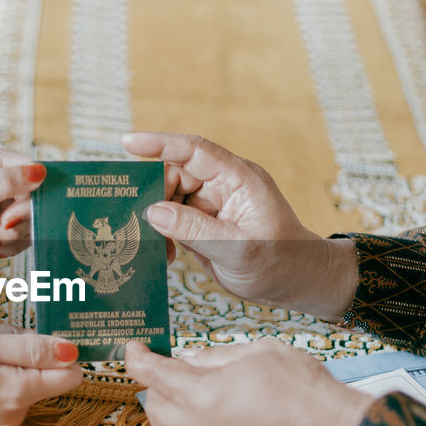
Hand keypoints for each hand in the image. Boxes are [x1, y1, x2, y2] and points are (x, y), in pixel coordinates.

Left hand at [0, 146, 43, 274]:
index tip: (9, 218)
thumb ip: (5, 183)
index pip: (32, 171)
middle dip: (17, 222)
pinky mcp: (1, 222)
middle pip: (34, 199)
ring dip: (11, 237)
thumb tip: (40, 171)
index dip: (30, 196)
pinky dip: (9, 246)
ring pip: (30, 220)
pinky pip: (23, 235)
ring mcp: (1, 201)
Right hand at [0, 323, 81, 424]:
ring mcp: (1, 414)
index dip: (60, 350)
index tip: (33, 335)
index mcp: (20, 393)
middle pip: (48, 374)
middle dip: (29, 349)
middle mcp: (16, 410)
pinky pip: (8, 384)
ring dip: (10, 356)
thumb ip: (31, 348)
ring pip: (27, 376)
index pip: (71, 376)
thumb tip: (72, 353)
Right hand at [121, 132, 358, 320]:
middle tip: (139, 222)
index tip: (127, 143)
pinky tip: (166, 256)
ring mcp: (213, 205)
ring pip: (170, 199)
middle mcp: (223, 185)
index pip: (193, 151)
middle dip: (154, 196)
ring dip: (157, 221)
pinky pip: (174, 221)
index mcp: (238, 179)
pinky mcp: (205, 224)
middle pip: (175, 175)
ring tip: (157, 248)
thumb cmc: (280, 261)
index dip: (159, 144)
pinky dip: (164, 236)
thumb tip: (152, 211)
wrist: (297, 283)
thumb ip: (195, 229)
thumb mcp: (238, 248)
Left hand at [125, 339, 370, 425]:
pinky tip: (217, 412)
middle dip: (156, 384)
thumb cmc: (305, 389)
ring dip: (174, 407)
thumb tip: (188, 360)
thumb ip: (216, 356)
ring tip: (200, 389)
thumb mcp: (261, 352)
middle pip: (154, 406)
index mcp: (205, 395)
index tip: (134, 347)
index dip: (137, 358)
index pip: (153, 375)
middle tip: (172, 366)